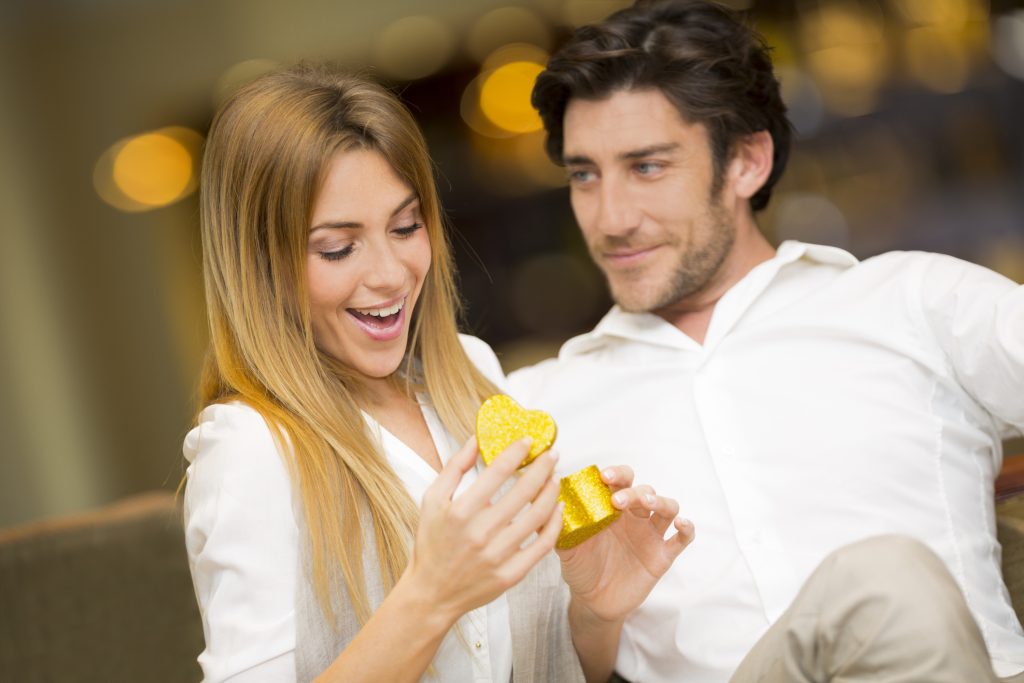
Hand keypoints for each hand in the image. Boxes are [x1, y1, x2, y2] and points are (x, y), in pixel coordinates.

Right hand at [404, 437, 563, 626]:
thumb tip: (476, 440)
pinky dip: (554, 525)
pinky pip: (542, 546)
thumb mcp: (432, 500)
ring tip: (555, 478)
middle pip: (524, 491)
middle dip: (543, 467)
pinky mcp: (510, 574)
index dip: (517, 451)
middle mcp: (480, 532)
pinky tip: (557, 509)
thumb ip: (454, 468)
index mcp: (461, 510)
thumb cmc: (431, 543)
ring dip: (551, 492)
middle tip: (552, 454)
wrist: (432, 592)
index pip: (498, 471)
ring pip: (537, 516)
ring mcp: (497, 555)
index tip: (529, 440)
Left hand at [558, 465, 693, 624]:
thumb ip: (562, 526)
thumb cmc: (580, 568)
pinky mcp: (663, 556)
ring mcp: (650, 535)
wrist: (593, 602)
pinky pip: (682, 539)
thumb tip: (552, 503)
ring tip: (649, 503)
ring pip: (667, 507)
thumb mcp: (567, 548)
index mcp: (612, 508)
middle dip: (634, 491)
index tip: (604, 477)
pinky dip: (687, 528)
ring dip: (660, 501)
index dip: (616, 474)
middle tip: (618, 500)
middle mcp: (634, 516)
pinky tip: (681, 524)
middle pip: (644, 491)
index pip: (620, 480)